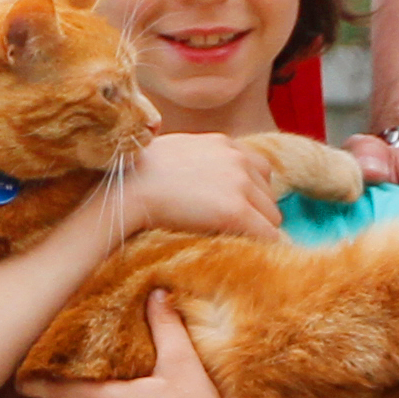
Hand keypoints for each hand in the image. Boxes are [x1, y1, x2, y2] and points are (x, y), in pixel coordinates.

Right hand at [123, 134, 288, 241]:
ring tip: (228, 243)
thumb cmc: (136, 177)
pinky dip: (259, 247)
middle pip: (268, 195)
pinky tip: (241, 254)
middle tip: (228, 232)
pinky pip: (267, 235)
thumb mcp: (174, 153)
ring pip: (271, 217)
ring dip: (254, 230)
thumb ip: (198, 160)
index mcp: (224, 143)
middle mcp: (238, 158)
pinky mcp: (235, 210)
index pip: (260, 170)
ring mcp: (239, 183)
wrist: (127, 189)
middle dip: (254, 214)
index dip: (250, 193)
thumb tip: (198, 180)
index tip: (233, 210)